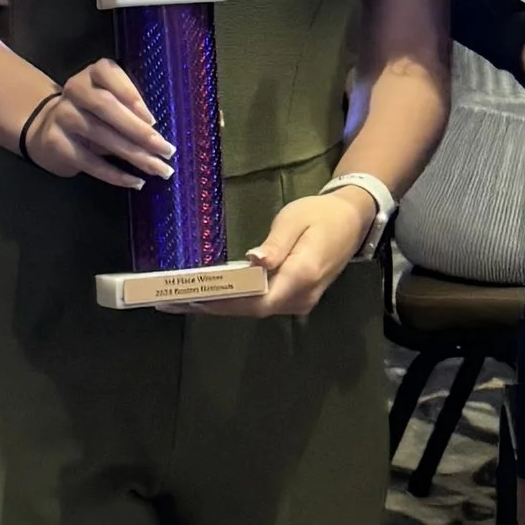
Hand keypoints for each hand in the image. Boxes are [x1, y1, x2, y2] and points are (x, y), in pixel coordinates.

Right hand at [23, 58, 171, 190]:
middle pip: (106, 106)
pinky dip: (115, 174)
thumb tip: (158, 137)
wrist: (46, 129)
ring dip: (134, 155)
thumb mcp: (109, 100)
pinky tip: (135, 182)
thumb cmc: (92, 113)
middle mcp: (75, 90)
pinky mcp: (56, 143)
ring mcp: (63, 116)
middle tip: (166, 150)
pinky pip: (90, 161)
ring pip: (101, 135)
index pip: (109, 74)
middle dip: (139, 130)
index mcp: (93, 73)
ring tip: (159, 170)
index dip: (131, 95)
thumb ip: (129, 109)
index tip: (153, 120)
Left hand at [193, 186, 376, 316]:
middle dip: (213, 307)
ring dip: (221, 307)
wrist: (351, 220)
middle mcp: (301, 296)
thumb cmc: (320, 215)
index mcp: (302, 275)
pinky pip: (262, 304)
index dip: (224, 302)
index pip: (258, 299)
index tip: (193, 298)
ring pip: (255, 310)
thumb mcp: (294, 220)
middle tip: (173, 301)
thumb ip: (276, 244)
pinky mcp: (296, 298)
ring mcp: (300, 301)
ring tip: (184, 299)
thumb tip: (255, 262)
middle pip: (252, 310)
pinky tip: (212, 296)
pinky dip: (235, 302)